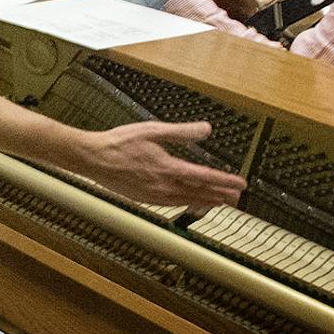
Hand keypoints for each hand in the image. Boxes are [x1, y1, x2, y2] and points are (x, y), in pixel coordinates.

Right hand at [70, 123, 245, 208]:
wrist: (92, 158)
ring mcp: (153, 195)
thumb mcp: (153, 130)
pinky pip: (172, 204)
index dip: (225, 181)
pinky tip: (188, 202)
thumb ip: (182, 132)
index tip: (240, 184)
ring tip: (218, 202)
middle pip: (199, 193)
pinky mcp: (144, 198)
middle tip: (236, 197)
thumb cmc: (118, 143)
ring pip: (186, 202)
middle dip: (220, 195)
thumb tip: (206, 129)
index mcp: (168, 168)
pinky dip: (186, 204)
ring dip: (205, 202)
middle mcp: (163, 186)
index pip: (204, 178)